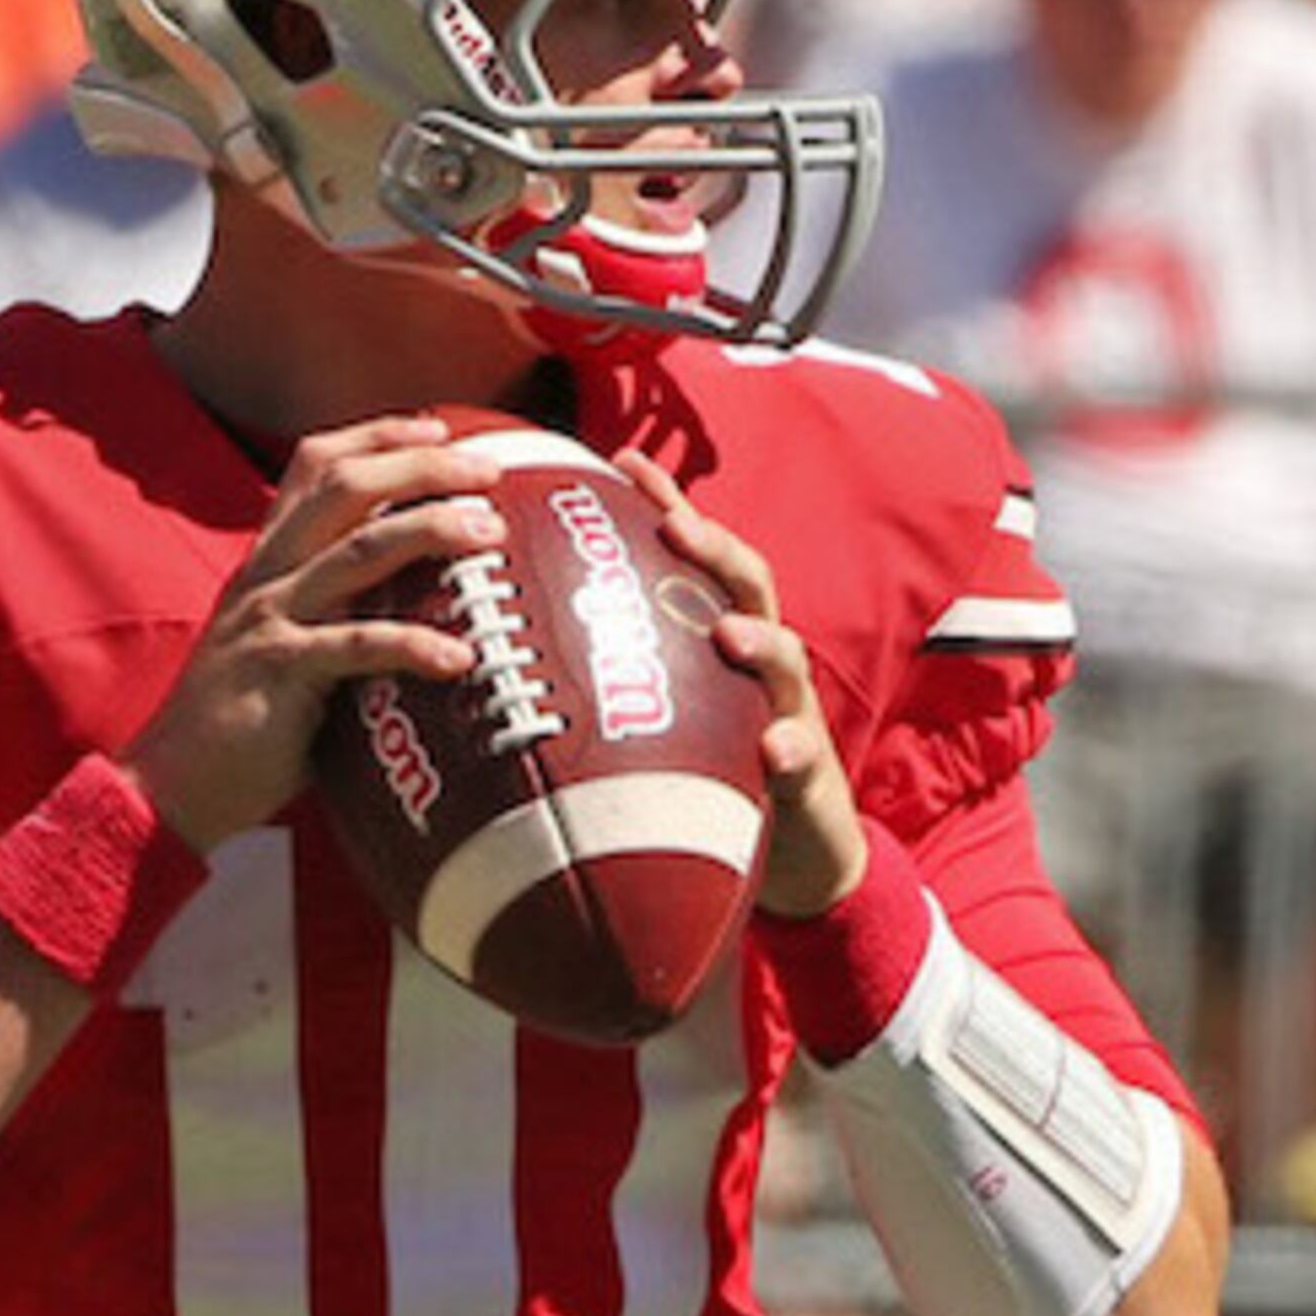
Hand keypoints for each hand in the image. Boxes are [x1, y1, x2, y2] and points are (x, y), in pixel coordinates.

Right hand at [121, 416, 504, 851]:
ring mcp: (272, 620)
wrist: (173, 784)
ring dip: (429, 531)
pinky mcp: (281, 673)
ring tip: (490, 533)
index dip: (377, 435)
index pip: (315, 465)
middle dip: (419, 465)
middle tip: (487, 470)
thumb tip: (418, 605)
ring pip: (358, 550)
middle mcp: (267, 575)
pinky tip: (460, 658)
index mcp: (267, 561)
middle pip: (344, 487)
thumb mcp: (285, 644)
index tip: (439, 427)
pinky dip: (413, 645)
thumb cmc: (243, 723)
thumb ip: (335, 612)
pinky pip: (357, 648)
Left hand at [615, 450, 868, 918]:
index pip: (694, 560)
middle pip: (748, 584)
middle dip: (715, 548)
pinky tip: (773, 751)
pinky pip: (805, 760)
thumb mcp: (659, 720)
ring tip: (729, 632)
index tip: (620, 460)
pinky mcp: (811, 777)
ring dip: (760, 640)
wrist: (793, 854)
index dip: (665, 506)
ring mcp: (790, 713)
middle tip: (676, 525)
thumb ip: (608, 681)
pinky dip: (792, 751)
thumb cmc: (709, 777)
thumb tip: (504, 660)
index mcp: (717, 641)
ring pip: (786, 661)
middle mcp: (760, 665)